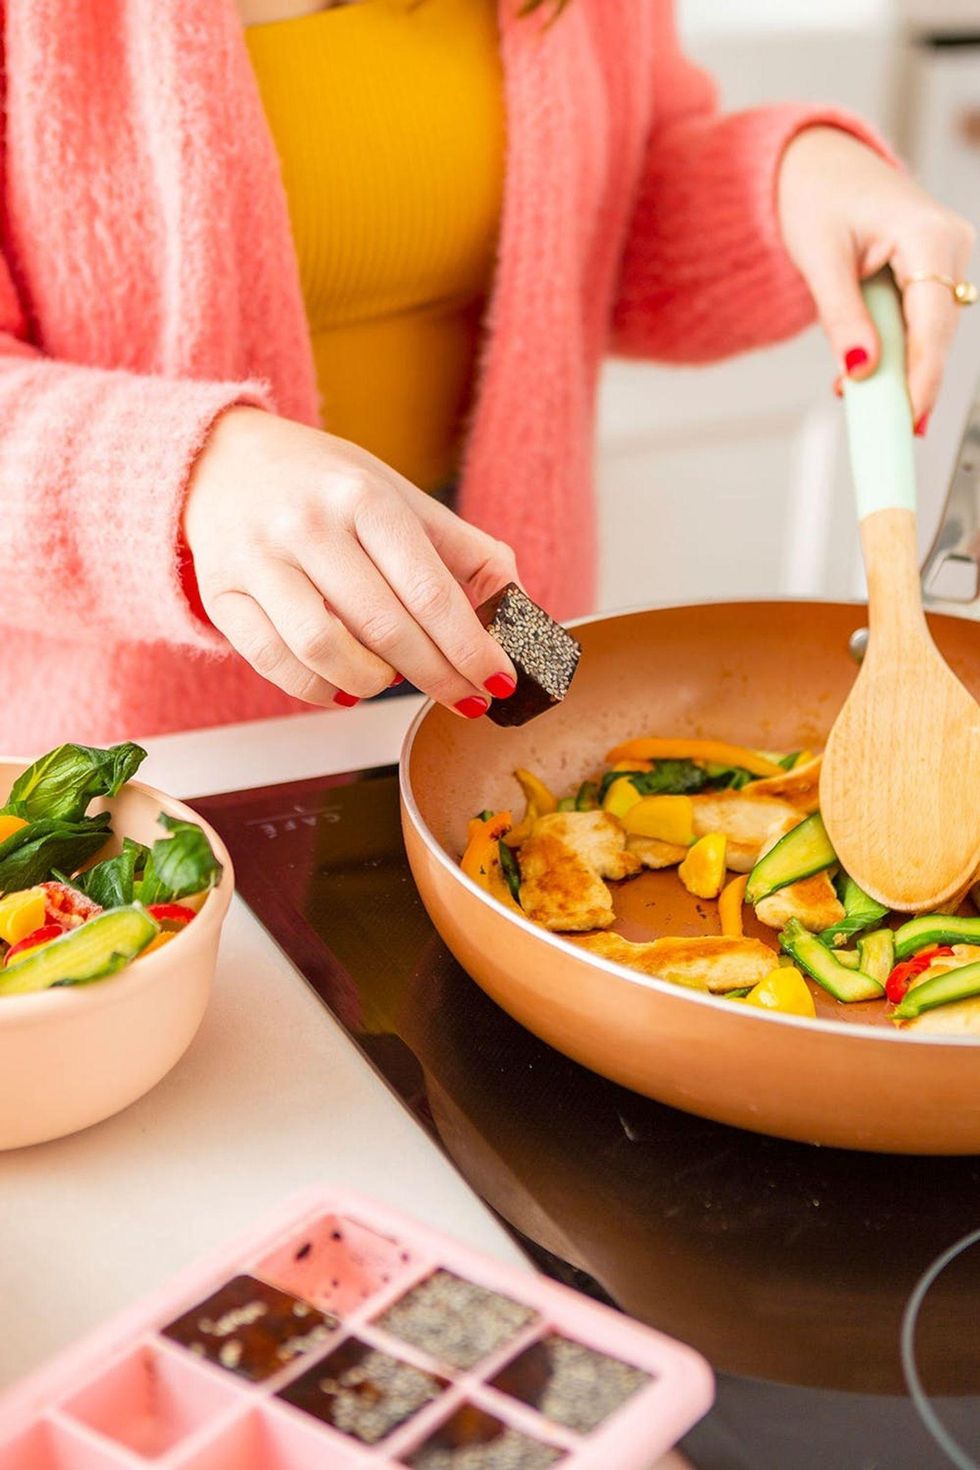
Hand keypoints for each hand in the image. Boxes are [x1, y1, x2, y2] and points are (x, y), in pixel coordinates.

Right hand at [183, 407, 518, 713]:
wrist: (224, 460)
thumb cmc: (326, 486)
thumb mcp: (399, 498)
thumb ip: (463, 552)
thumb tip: (519, 611)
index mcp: (365, 497)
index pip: (430, 589)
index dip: (471, 646)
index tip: (499, 680)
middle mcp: (308, 524)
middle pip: (385, 627)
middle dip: (437, 675)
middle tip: (467, 698)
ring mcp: (259, 559)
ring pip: (325, 650)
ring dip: (373, 683)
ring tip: (393, 680)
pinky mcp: (222, 592)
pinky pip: (275, 663)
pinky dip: (319, 689)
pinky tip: (346, 688)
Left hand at [777, 126, 975, 431]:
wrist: (816, 164)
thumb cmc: (815, 197)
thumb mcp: (819, 260)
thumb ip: (841, 318)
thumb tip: (860, 371)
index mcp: (927, 234)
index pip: (933, 324)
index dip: (923, 378)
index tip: (908, 421)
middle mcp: (949, 245)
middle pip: (935, 335)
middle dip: (906, 382)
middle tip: (883, 432)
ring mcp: (946, 258)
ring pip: (927, 333)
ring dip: (894, 368)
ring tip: (855, 397)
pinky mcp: (932, 271)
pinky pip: (916, 322)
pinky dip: (890, 349)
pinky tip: (861, 370)